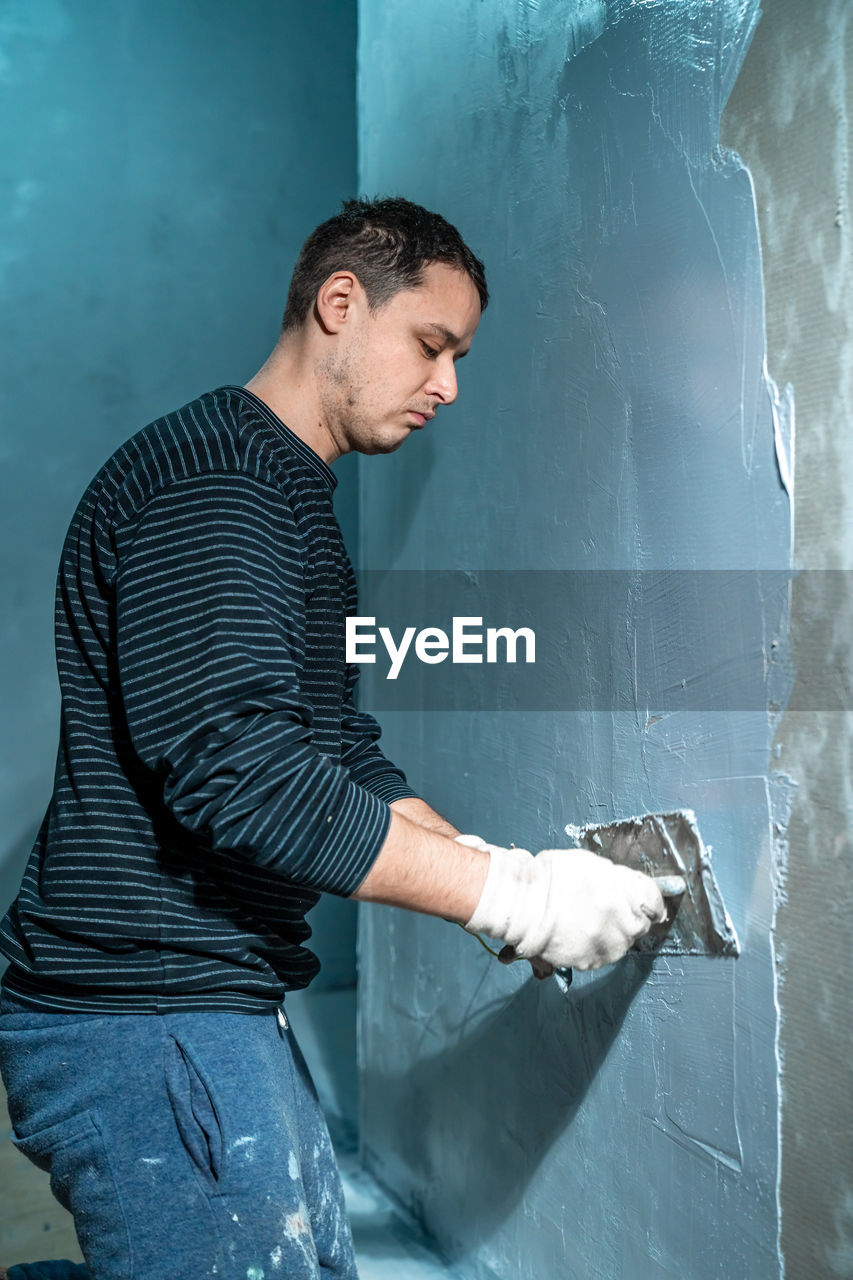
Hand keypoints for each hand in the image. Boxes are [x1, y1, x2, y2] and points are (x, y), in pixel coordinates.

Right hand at [465, 846, 665, 974]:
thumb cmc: (554, 877)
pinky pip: (600, 953)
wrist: (523, 904)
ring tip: (585, 916)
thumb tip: (634, 887)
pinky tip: (576, 930)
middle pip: (640, 924)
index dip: (650, 898)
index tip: (646, 899)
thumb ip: (620, 879)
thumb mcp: (593, 864)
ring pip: (621, 942)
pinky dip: (593, 944)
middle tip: (605, 904)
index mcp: (629, 898)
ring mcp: (608, 948)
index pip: (655, 901)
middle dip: (628, 915)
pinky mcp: (590, 962)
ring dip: (611, 931)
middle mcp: (625, 927)